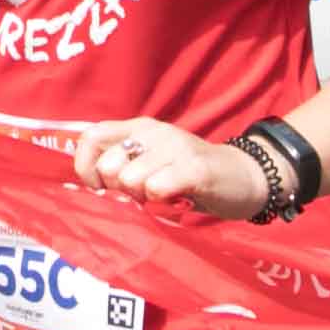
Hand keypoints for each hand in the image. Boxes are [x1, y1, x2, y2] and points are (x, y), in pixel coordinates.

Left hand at [72, 116, 267, 218]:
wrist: (244, 177)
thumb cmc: (189, 176)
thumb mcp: (150, 162)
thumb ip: (121, 165)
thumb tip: (88, 181)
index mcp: (139, 128)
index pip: (91, 137)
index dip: (86, 167)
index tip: (101, 188)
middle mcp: (154, 131)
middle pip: (109, 165)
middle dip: (119, 190)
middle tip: (143, 194)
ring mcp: (175, 146)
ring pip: (130, 180)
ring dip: (142, 198)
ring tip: (163, 196)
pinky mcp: (195, 167)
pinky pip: (156, 188)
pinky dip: (160, 200)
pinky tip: (176, 199)